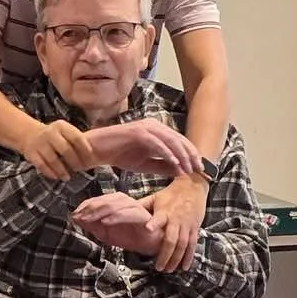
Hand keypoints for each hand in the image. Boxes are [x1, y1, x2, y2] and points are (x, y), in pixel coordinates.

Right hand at [16, 117, 95, 179]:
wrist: (29, 133)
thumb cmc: (54, 136)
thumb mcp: (64, 132)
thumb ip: (76, 140)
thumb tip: (92, 157)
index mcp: (61, 126)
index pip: (77, 138)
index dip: (85, 150)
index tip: (90, 159)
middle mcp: (50, 133)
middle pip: (66, 150)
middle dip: (74, 162)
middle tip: (79, 169)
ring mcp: (40, 143)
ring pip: (53, 159)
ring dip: (62, 170)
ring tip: (67, 177)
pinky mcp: (31, 153)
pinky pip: (42, 165)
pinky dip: (50, 172)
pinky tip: (56, 177)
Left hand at [72, 192, 163, 255]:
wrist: (150, 244)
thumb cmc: (130, 236)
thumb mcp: (105, 233)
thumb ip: (92, 226)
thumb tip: (76, 218)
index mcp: (115, 203)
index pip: (97, 200)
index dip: (84, 206)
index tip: (74, 214)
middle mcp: (125, 202)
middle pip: (105, 200)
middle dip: (90, 208)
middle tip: (79, 217)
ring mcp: (134, 207)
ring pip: (115, 204)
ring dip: (99, 211)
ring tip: (88, 219)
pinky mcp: (142, 216)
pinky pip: (128, 213)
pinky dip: (115, 217)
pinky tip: (105, 222)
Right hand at [83, 118, 205, 176]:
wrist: (96, 150)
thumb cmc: (119, 155)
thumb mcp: (145, 164)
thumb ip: (162, 166)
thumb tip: (180, 172)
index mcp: (157, 131)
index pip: (179, 142)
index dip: (191, 155)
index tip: (199, 169)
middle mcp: (154, 126)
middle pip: (179, 139)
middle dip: (191, 155)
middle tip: (199, 170)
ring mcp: (146, 127)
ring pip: (171, 141)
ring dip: (182, 155)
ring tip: (189, 169)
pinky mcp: (138, 132)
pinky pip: (157, 144)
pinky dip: (167, 154)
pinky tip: (174, 163)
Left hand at [142, 177, 207, 271]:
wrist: (193, 186)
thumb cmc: (171, 193)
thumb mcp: (155, 197)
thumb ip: (141, 206)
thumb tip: (122, 211)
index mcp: (165, 212)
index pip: (158, 218)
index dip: (154, 224)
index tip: (147, 229)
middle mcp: (176, 220)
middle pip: (171, 240)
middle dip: (165, 255)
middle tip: (159, 267)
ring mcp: (186, 225)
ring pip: (182, 245)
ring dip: (176, 259)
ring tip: (168, 269)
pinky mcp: (195, 228)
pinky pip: (192, 245)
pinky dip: (188, 257)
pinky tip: (184, 267)